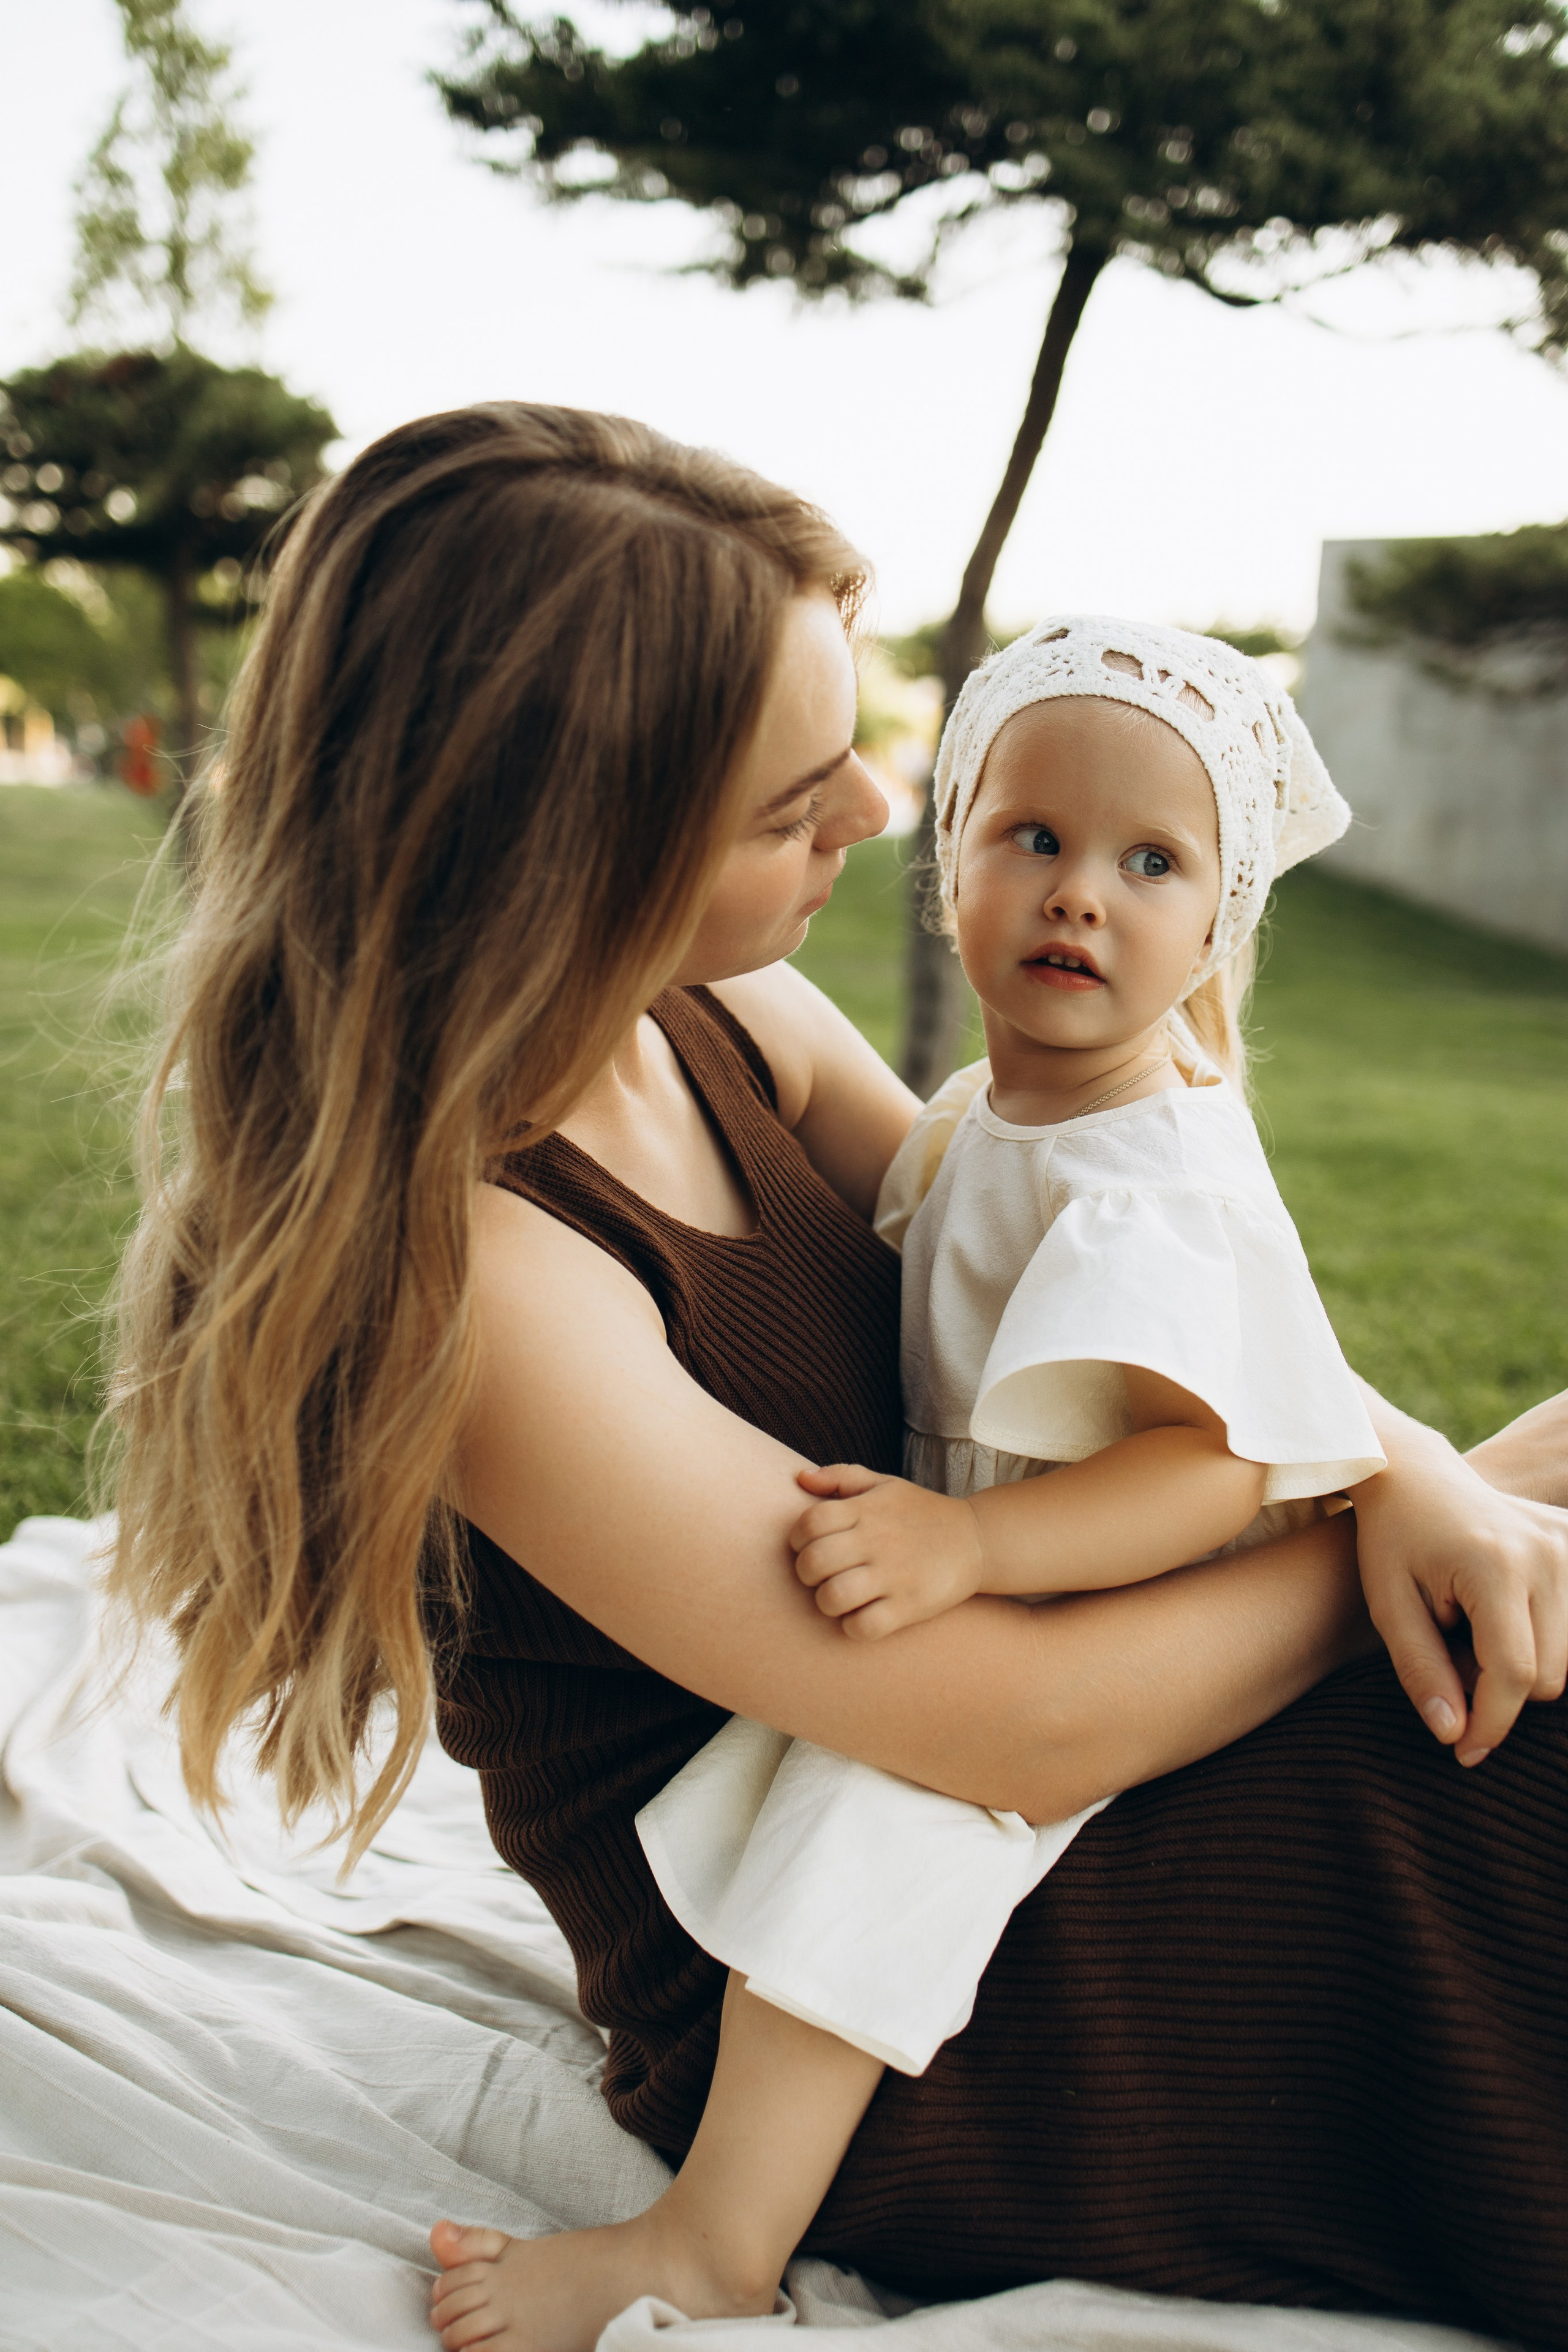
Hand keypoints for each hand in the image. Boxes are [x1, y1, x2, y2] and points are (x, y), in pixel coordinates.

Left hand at [790, 1463, 983, 1639]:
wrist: (977, 1540)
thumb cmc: (920, 1513)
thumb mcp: (885, 1484)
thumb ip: (841, 1477)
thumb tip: (800, 1478)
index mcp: (868, 1510)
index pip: (810, 1522)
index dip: (796, 1537)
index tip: (805, 1545)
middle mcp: (878, 1541)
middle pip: (814, 1561)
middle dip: (805, 1572)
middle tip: (818, 1575)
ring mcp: (895, 1575)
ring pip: (833, 1597)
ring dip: (825, 1602)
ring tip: (836, 1597)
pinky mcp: (910, 1606)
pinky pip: (863, 1627)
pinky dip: (853, 1626)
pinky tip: (859, 1615)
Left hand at [1352, 1424, 1567, 1765]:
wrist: (1415, 1473)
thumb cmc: (1392, 1538)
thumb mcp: (1389, 1606)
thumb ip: (1421, 1671)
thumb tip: (1455, 1736)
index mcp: (1495, 1565)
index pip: (1515, 1675)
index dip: (1491, 1725)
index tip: (1464, 1754)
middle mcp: (1546, 1553)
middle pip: (1549, 1676)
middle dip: (1498, 1690)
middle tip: (1449, 1657)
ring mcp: (1567, 1544)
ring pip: (1566, 1660)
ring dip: (1519, 1665)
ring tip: (1470, 1632)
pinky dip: (1540, 1638)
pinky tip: (1501, 1616)